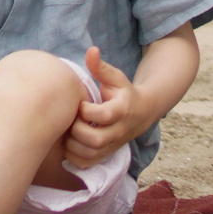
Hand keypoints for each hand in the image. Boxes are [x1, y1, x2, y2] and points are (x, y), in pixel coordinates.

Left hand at [63, 47, 148, 166]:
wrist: (142, 113)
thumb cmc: (123, 93)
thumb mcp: (116, 78)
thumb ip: (101, 67)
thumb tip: (91, 50)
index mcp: (121, 110)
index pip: (102, 115)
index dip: (85, 110)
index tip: (81, 103)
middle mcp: (119, 131)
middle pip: (95, 140)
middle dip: (77, 130)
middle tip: (72, 120)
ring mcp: (113, 146)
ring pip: (89, 154)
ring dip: (73, 144)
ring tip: (70, 131)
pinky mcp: (106, 155)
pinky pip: (86, 163)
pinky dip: (74, 156)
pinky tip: (72, 142)